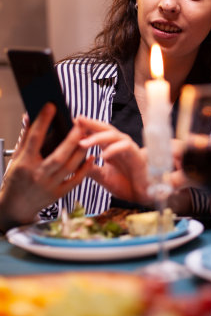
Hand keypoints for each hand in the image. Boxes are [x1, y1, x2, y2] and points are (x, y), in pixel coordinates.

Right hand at [0, 104, 91, 231]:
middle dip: (71, 139)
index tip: (50, 107)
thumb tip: (29, 116)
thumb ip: (25, 138)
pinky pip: (75, 181)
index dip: (42, 122)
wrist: (14, 208)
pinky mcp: (58, 194)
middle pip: (58, 156)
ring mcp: (49, 186)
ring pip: (69, 167)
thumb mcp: (16, 158)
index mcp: (25, 163)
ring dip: (80, 151)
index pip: (34, 139)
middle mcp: (37, 175)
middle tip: (80, 124)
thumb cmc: (15, 180)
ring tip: (88, 137)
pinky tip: (91, 157)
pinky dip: (84, 169)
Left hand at [77, 117, 149, 203]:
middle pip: (105, 128)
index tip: (72, 122)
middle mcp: (119, 144)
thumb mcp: (103, 177)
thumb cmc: (125, 184)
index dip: (86, 127)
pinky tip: (103, 155)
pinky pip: (125, 147)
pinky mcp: (137, 155)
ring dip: (97, 137)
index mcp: (110, 147)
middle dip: (91, 124)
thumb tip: (73, 164)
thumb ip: (90, 169)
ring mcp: (129, 148)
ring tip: (82, 143)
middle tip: (77, 120)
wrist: (142, 195)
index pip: (98, 132)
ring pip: (114, 135)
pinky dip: (114, 150)